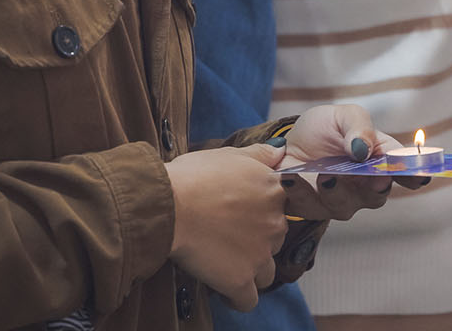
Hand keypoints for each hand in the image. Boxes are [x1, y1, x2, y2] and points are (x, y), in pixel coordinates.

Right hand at [166, 143, 288, 310]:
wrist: (169, 205)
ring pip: (266, 272)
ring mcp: (260, 254)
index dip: (263, 215)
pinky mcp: (241, 280)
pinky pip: (248, 300)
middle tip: (227, 238)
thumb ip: (260, 154)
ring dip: (250, 270)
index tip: (243, 217)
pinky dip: (237, 298)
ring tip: (226, 264)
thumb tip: (280, 151)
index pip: (282, 210)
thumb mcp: (229, 154)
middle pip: (274, 241)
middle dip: (256, 242)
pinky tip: (224, 292)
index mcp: (274, 192)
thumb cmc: (194, 176)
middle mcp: (275, 223)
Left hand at [281, 103, 403, 219]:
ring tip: (325, 176)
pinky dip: (298, 191)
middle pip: (377, 195)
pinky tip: (290, 175)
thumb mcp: (344, 116)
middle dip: (377, 188)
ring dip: (336, 192)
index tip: (420, 175)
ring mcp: (338, 199)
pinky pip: (306, 206)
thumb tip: (363, 150)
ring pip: (343, 206)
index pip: (404, 172)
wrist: (290, 141)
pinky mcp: (310, 206)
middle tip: (377, 177)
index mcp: (379, 161)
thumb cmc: (326, 128)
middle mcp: (364, 186)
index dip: (415, 175)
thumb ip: (358, 127)